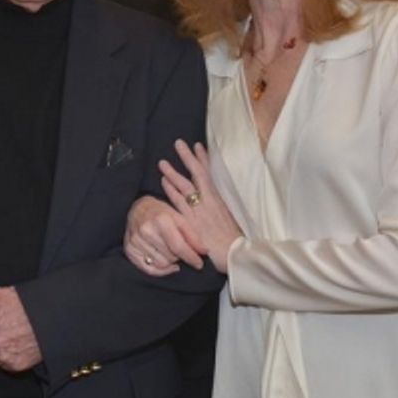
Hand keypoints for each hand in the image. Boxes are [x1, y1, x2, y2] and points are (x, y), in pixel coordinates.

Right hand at [125, 195, 205, 274]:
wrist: (138, 209)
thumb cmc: (161, 213)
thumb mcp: (180, 218)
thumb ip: (193, 235)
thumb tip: (204, 252)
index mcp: (160, 219)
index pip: (178, 246)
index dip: (191, 257)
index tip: (199, 264)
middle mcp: (145, 230)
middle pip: (171, 257)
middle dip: (179, 256)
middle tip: (179, 249)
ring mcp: (135, 241)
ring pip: (161, 264)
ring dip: (170, 262)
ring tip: (170, 252)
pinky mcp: (129, 250)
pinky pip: (148, 269)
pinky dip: (160, 270)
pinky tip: (166, 265)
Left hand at [159, 140, 241, 272]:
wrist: (235, 254)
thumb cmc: (235, 239)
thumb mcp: (232, 216)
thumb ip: (221, 205)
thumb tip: (216, 197)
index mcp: (220, 198)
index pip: (210, 173)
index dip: (203, 158)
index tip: (198, 145)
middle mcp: (209, 200)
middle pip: (197, 173)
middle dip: (187, 157)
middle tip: (178, 143)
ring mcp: (199, 210)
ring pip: (184, 186)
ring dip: (173, 172)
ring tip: (162, 162)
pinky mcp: (190, 221)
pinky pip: (178, 203)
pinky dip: (171, 191)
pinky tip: (163, 182)